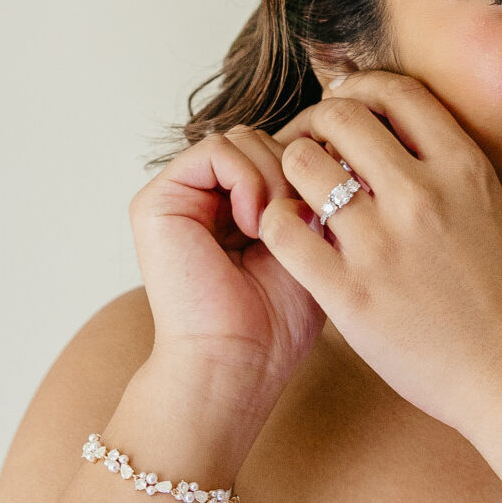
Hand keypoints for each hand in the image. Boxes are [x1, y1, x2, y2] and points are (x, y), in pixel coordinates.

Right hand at [128, 127, 326, 422]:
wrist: (236, 364)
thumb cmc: (275, 323)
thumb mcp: (312, 243)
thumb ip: (317, 193)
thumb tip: (345, 144)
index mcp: (233, 206)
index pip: (280, 150)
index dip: (312, 169)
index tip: (325, 210)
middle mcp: (203, 198)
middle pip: (263, 138)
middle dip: (294, 171)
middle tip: (300, 221)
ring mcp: (177, 197)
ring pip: (243, 138)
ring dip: (274, 177)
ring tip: (275, 230)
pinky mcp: (156, 201)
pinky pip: (215, 149)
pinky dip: (247, 178)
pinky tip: (253, 224)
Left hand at [259, 73, 501, 432]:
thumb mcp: (491, 210)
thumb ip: (446, 169)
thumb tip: (396, 132)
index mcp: (464, 168)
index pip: (394, 91)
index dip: (358, 88)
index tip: (343, 104)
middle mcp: (422, 195)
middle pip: (340, 116)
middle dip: (314, 124)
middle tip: (307, 147)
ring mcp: (383, 245)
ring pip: (302, 163)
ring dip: (290, 170)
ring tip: (294, 192)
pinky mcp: (350, 293)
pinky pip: (284, 230)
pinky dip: (274, 221)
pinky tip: (285, 232)